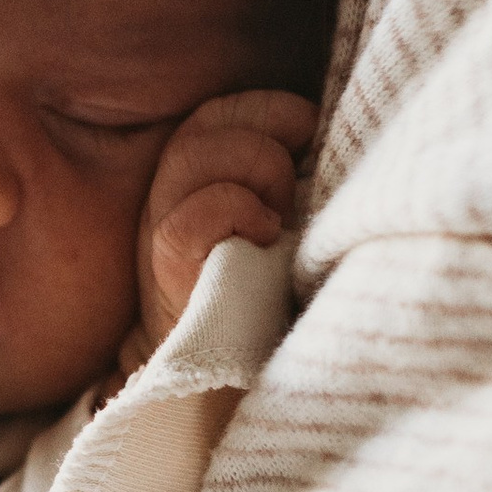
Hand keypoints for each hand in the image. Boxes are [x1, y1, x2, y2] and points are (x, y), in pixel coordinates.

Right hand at [130, 90, 313, 360]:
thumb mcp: (278, 223)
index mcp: (197, 179)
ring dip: (255, 169)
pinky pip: (190, 217)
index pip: (220, 111)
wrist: (228, 381)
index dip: (269, 110)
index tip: (311, 137)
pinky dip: (234, 211)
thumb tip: (327, 131)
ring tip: (280, 212)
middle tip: (296, 185)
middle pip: (207, 122)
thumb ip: (286, 178)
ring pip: (194, 155)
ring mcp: (163, 230)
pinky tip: (263, 235)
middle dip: (267, 135)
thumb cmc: (267, 298)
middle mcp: (171, 196)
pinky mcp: (169, 269)